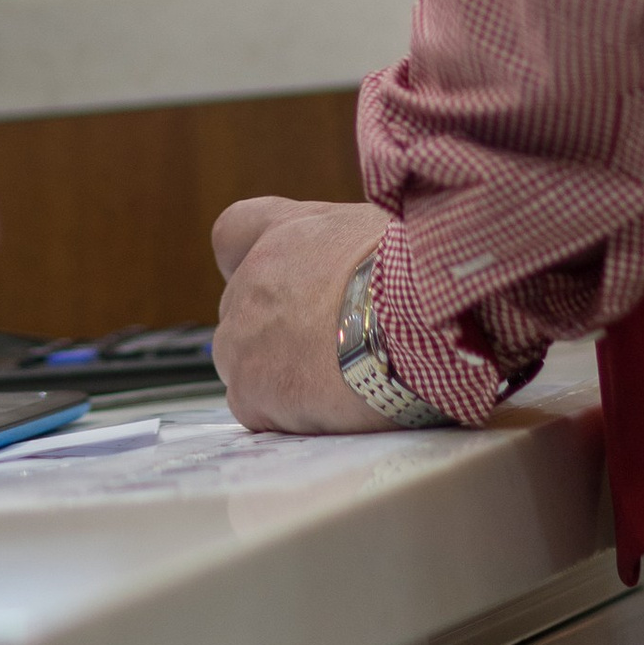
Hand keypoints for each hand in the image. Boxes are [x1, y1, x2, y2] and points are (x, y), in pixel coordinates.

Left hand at [211, 196, 394, 432]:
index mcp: (284, 233)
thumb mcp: (375, 229)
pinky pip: (256, 409)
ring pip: (240, 362)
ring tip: (333, 383)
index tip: (275, 282)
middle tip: (323, 347)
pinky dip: (288, 415)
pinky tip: (330, 409)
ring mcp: (242, 339)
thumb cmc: (409, 272)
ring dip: (275, 375)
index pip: (232, 233)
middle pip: (239, 309)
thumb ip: (341, 246)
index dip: (246, 258)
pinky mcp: (250, 391)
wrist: (411, 319)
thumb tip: (356, 262)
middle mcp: (251, 281)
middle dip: (271, 328)